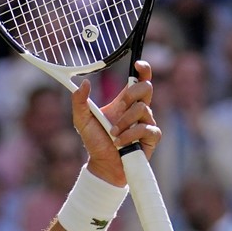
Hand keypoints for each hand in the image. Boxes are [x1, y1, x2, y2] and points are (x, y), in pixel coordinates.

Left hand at [75, 60, 158, 186]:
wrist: (103, 165)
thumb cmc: (95, 142)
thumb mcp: (82, 121)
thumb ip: (79, 102)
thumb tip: (84, 83)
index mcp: (124, 102)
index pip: (139, 80)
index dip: (144, 70)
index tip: (138, 65)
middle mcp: (138, 110)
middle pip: (146, 88)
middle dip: (132, 95)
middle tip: (120, 107)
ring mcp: (146, 122)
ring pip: (143, 109)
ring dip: (124, 122)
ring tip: (113, 134)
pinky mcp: (151, 137)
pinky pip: (146, 128)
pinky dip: (130, 135)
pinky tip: (120, 143)